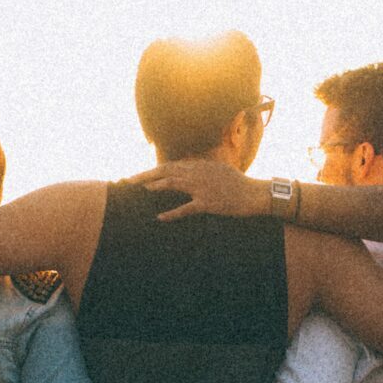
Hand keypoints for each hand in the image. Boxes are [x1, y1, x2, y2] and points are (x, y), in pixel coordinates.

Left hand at [128, 159, 270, 220]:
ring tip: (138, 191)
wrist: (254, 194)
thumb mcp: (219, 170)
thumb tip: (189, 165)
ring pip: (171, 184)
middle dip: (145, 175)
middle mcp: (198, 172)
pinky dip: (172, 213)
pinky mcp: (208, 203)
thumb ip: (202, 167)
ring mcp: (202, 187)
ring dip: (153, 186)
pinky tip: (160, 217)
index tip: (139, 175)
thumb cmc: (238, 184)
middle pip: (166, 171)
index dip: (154, 170)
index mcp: (200, 165)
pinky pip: (186, 209)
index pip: (171, 166)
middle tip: (128, 181)